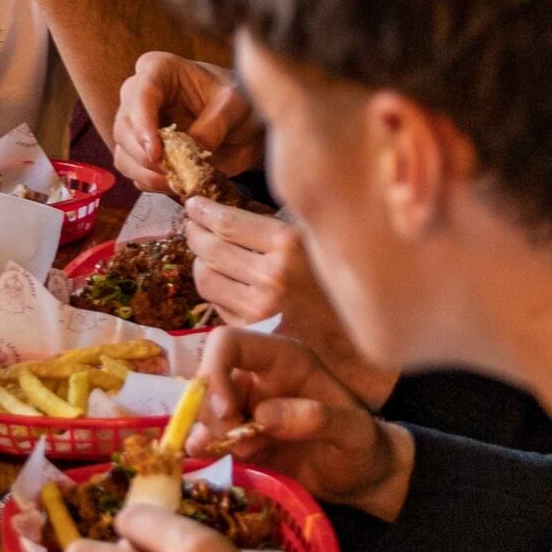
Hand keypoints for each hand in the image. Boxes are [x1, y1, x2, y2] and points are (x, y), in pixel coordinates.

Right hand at [111, 53, 260, 189]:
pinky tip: (174, 184)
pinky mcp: (141, 152)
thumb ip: (215, 124)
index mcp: (160, 70)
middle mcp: (141, 95)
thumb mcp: (236, 105)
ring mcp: (138, 125)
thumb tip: (192, 150)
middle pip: (124, 126)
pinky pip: (133, 171)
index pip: (141, 93)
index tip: (155, 152)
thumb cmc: (240, 103)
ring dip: (145, 173)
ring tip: (175, 182)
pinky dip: (150, 183)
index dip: (142, 123)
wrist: (246, 128)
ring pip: (123, 152)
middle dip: (142, 154)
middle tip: (169, 172)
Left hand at [183, 203, 396, 405]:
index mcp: (289, 244)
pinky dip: (215, 291)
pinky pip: (217, 304)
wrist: (358, 345)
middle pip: (209, 248)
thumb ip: (280, 229)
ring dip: (200, 263)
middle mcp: (271, 275)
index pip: (226, 223)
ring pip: (205, 278)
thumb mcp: (317, 246)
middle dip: (194, 234)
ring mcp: (258, 307)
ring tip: (205, 255)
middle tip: (192, 227)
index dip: (203, 212)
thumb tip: (235, 212)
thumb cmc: (340, 290)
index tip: (194, 206)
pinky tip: (224, 283)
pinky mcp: (250, 332)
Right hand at [199, 328, 413, 519]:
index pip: (228, 343)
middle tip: (240, 447)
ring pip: (202, 414)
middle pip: (205, 382)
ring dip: (212, 438)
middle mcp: (256, 379)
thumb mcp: (356, 433)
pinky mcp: (238, 438)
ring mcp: (244, 409)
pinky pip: (205, 439)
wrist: (364, 479)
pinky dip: (206, 453)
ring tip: (248, 458)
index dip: (214, 371)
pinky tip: (223, 463)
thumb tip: (262, 416)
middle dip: (212, 417)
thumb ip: (318, 418)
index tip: (225, 413)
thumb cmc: (364, 447)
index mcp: (283, 359)